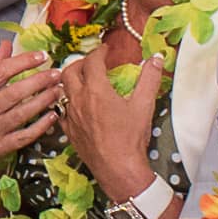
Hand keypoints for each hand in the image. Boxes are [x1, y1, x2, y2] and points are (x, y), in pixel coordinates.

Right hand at [0, 48, 57, 198]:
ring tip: (58, 90)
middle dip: (39, 81)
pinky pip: (26, 135)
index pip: (0, 72)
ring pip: (23, 113)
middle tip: (56, 73)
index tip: (41, 56)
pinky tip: (53, 115)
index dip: (22, 62)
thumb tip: (7, 44)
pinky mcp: (3, 147)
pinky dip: (41, 125)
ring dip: (44, 101)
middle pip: (15, 92)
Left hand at [55, 45, 162, 196]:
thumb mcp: (144, 105)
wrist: (117, 168)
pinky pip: (61, 109)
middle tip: (91, 63)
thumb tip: (156, 58)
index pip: (92, 62)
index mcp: (96, 90)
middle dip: (79, 62)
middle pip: (69, 71)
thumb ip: (149, 79)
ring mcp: (70, 116)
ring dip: (70, 80)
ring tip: (82, 80)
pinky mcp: (68, 130)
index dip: (98, 52)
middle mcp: (78, 100)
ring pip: (62, 90)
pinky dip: (66, 101)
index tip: (105, 50)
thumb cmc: (131, 137)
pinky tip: (75, 104)